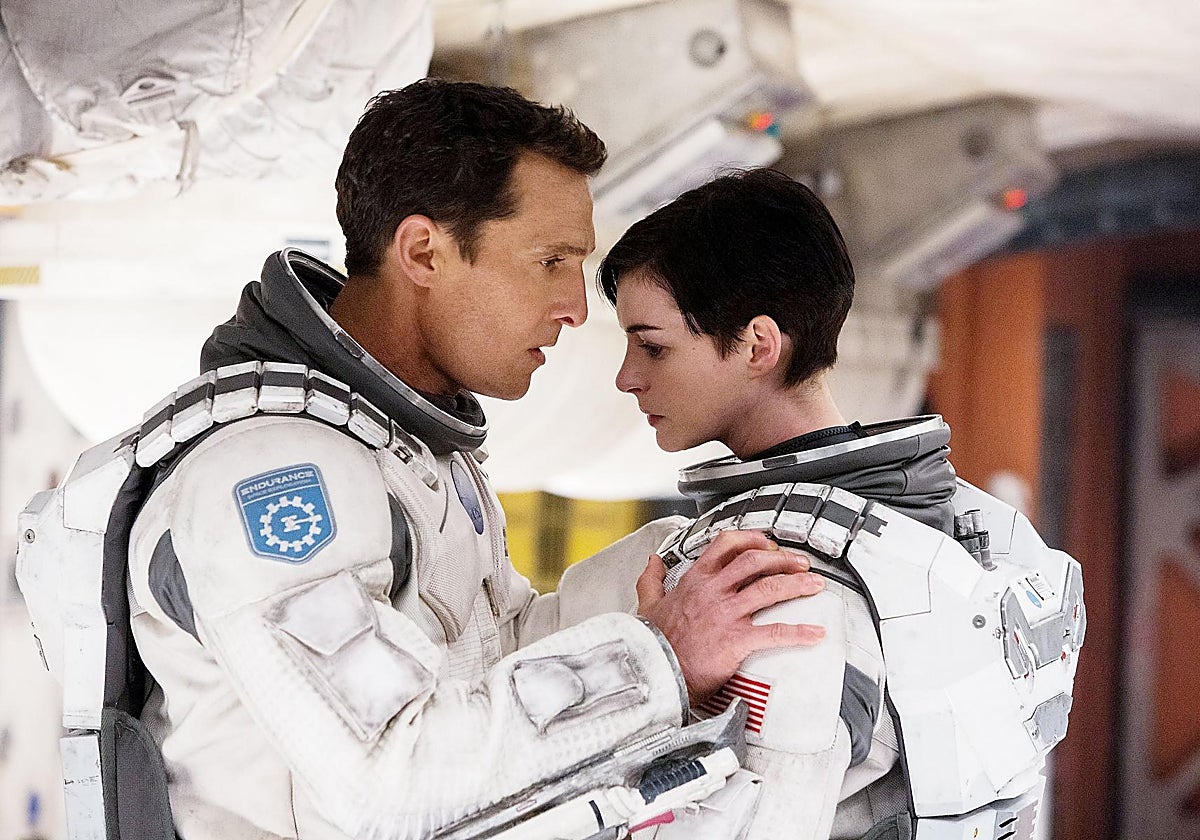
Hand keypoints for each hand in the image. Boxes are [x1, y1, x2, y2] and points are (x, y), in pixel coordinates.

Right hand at [637, 530, 825, 704]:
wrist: (653, 671)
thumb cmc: (653, 643)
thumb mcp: (647, 604)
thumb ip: (651, 580)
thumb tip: (652, 561)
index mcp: (695, 581)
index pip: (726, 545)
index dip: (752, 539)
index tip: (768, 543)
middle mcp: (713, 591)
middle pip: (755, 560)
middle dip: (783, 558)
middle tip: (800, 563)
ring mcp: (726, 614)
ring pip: (769, 588)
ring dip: (797, 584)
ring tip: (815, 585)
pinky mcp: (736, 640)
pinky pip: (775, 632)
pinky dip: (800, 631)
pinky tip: (815, 633)